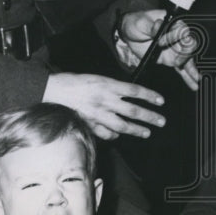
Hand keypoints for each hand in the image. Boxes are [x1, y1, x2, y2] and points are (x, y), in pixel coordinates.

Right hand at [42, 72, 165, 140]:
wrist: (54, 90)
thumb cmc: (77, 82)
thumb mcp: (99, 79)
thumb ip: (114, 88)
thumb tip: (131, 96)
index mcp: (108, 85)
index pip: (135, 91)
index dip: (150, 96)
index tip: (161, 101)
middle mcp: (105, 100)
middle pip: (132, 110)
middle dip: (149, 117)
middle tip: (161, 121)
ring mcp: (97, 113)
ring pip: (122, 124)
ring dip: (137, 130)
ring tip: (147, 132)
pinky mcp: (90, 123)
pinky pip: (106, 133)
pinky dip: (114, 135)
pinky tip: (120, 135)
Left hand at [118, 9, 199, 90]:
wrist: (129, 34)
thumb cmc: (137, 22)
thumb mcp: (142, 22)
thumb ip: (152, 26)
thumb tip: (159, 25)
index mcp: (173, 24)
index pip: (182, 30)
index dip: (173, 37)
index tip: (160, 42)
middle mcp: (178, 36)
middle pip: (190, 45)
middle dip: (186, 55)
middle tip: (176, 63)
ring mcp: (175, 49)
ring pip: (188, 59)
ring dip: (192, 69)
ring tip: (197, 79)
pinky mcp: (171, 59)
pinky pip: (181, 68)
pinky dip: (187, 76)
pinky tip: (193, 84)